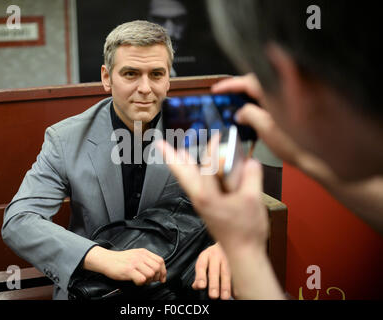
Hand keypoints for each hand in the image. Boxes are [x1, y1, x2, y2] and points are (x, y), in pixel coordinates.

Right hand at [84, 246, 166, 285]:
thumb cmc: (120, 260)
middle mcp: (140, 256)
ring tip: (142, 280)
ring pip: (151, 273)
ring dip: (148, 280)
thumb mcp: (135, 255)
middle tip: (150, 280)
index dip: (163, 271)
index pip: (160, 260)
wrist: (106, 260)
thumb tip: (157, 271)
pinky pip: (142, 279)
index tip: (162, 278)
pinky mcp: (129, 270)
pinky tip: (136, 281)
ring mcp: (134, 263)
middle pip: (157, 268)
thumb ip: (146, 260)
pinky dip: (141, 283)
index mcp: (143, 252)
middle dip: (157, 277)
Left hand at [157, 141, 268, 258]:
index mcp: (208, 196)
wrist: (243, 253)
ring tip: (175, 152)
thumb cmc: (246, 231)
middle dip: (173, 158)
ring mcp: (202, 204)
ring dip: (182, 165)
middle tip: (160, 145)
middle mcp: (200, 199)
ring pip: (188, 180)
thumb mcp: (253, 200)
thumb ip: (252, 177)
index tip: (218, 135)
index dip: (212, 148)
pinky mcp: (207, 207)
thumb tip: (250, 162)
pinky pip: (196, 186)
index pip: (207, 165)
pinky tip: (198, 170)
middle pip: (183, 174)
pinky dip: (194, 174)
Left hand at [192, 243, 232, 299]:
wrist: (229, 241)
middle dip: (214, 284)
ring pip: (227, 273)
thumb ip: (200, 274)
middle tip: (213, 296)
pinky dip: (237, 284)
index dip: (200, 276)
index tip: (201, 286)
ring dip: (226, 286)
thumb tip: (196, 286)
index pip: (201, 266)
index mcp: (206, 255)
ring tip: (225, 297)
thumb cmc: (214, 257)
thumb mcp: (204, 261)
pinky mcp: (237, 261)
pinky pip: (237, 273)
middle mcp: (216, 256)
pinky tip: (236, 293)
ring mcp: (228, 258)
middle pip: (215, 270)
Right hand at [212, 74, 337, 183]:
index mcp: (278, 89)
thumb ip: (249, 115)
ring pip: (268, 89)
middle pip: (259, 81)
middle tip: (226, 99)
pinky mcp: (300, 104)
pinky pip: (278, 97)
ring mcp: (296, 95)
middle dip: (241, 89)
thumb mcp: (266, 129)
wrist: (325, 157)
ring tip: (239, 109)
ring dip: (252, 96)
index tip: (217, 89)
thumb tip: (240, 113)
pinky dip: (265, 102)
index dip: (230, 84)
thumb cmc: (298, 145)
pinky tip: (258, 115)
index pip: (249, 79)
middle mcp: (289, 86)